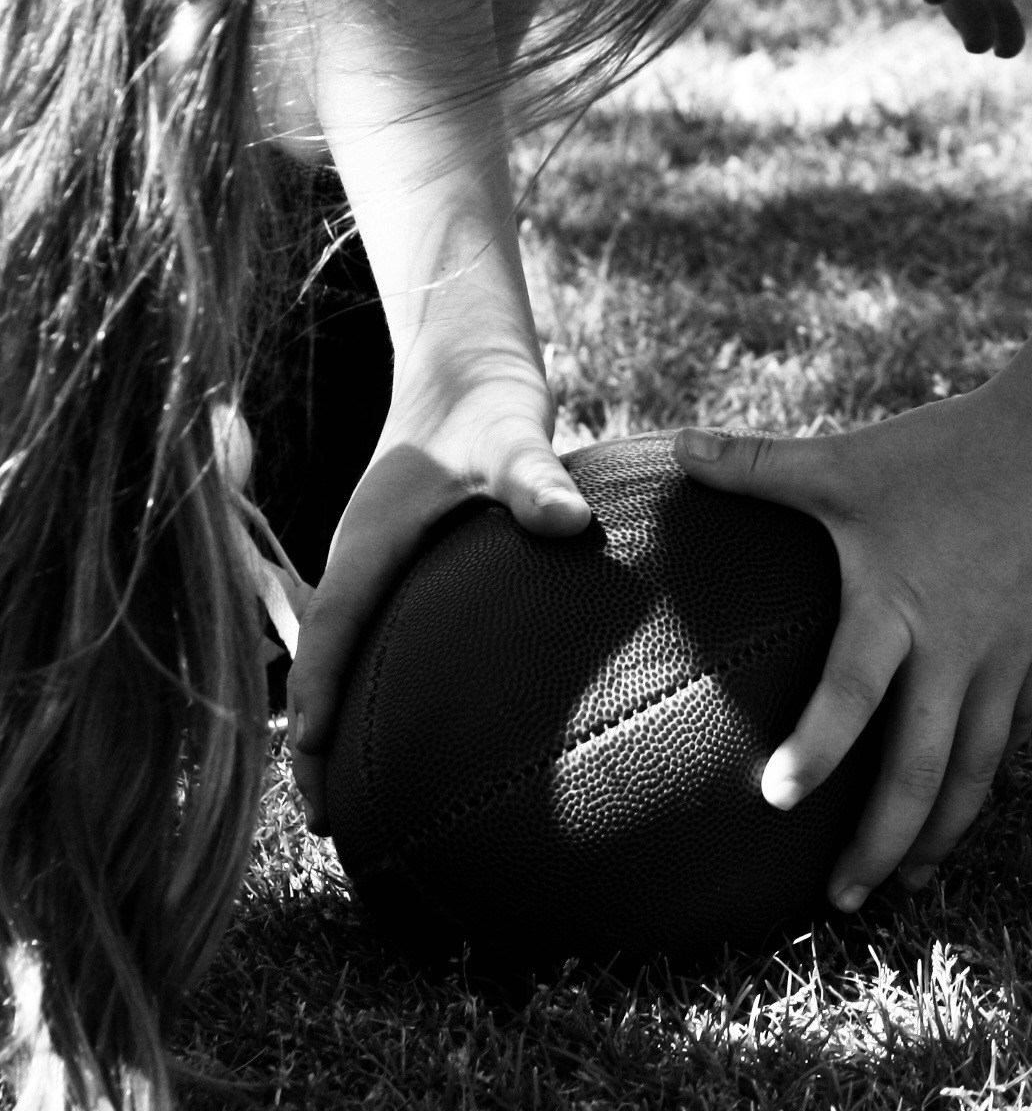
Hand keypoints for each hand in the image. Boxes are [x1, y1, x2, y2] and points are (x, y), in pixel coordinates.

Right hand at [287, 371, 587, 828]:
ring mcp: (379, 568)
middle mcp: (361, 562)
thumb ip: (537, 480)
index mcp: (368, 543)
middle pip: (325, 664)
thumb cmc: (485, 399)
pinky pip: (374, 639)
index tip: (311, 761)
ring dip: (343, 721)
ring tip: (358, 802)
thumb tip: (569, 523)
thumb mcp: (513, 436)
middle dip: (318, 741)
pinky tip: (413, 732)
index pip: (330, 632)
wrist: (467, 364)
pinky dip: (373, 688)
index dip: (318, 696)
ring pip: (345, 657)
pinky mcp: (405, 567)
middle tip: (331, 820)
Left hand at [674, 392, 1031, 907]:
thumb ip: (760, 465)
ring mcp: (1003, 656)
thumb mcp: (847, 460)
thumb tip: (675, 445)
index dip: (816, 748)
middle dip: (884, 842)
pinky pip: (1015, 726)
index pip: (853, 693)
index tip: (776, 800)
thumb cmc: (949, 449)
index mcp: (897, 608)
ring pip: (977, 767)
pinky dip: (989, 770)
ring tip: (912, 884)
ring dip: (942, 831)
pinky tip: (969, 798)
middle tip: (845, 900)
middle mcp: (953, 649)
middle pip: (923, 768)